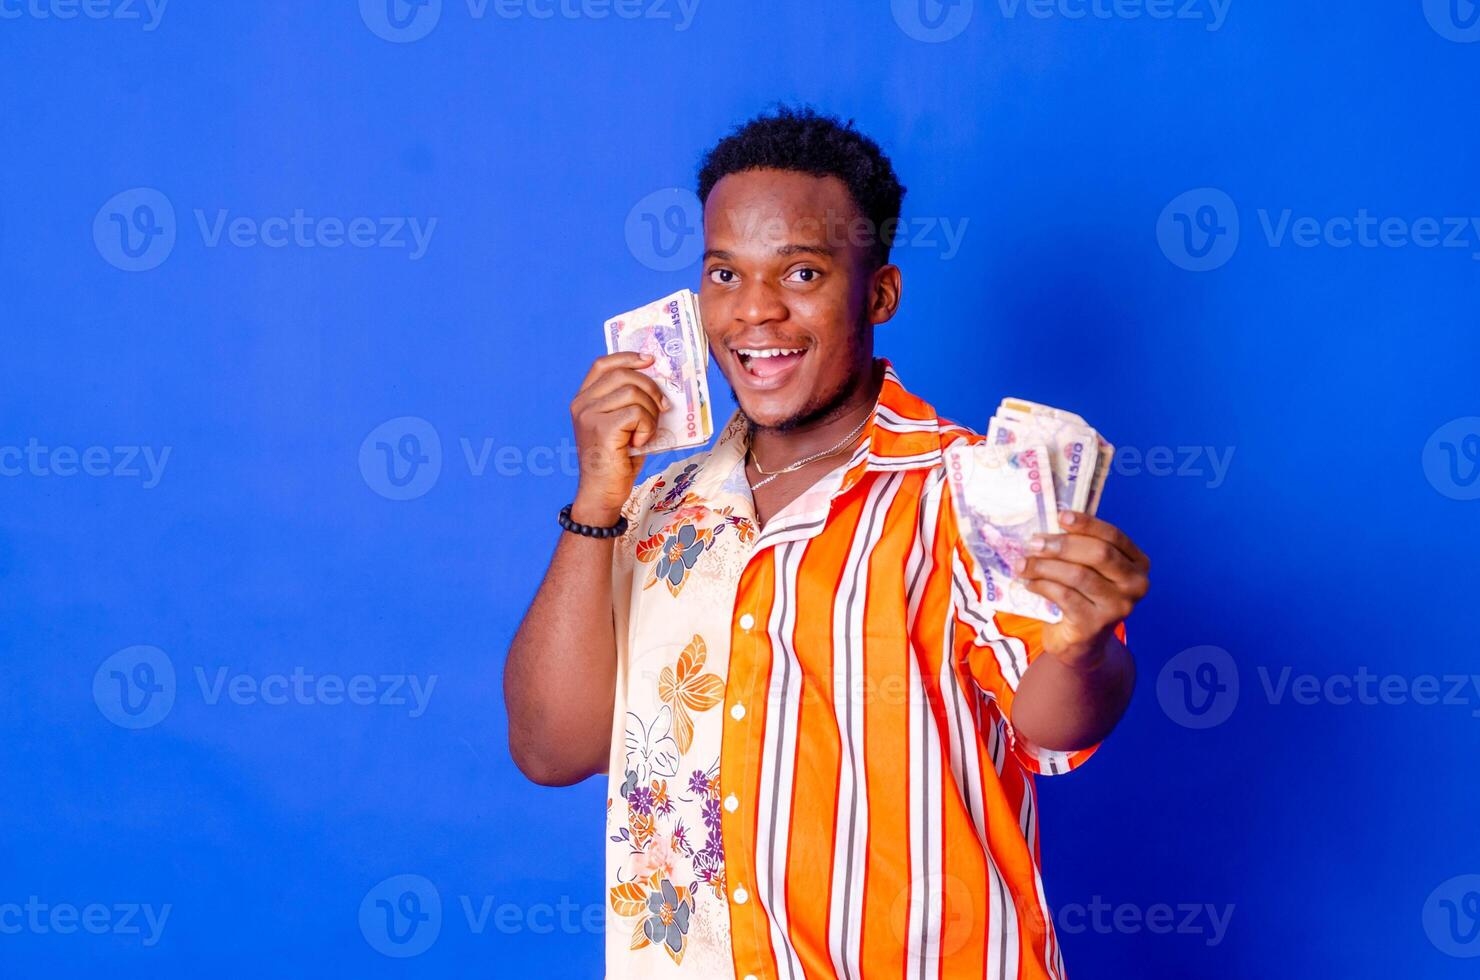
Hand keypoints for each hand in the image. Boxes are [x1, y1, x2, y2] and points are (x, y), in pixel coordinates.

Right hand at [569, 352, 669, 524]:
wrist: (602, 493)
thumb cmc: (616, 460)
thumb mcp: (621, 424)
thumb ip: (629, 401)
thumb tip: (658, 382)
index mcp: (583, 399)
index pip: (603, 364)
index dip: (628, 357)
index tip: (650, 360)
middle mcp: (582, 404)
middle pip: (624, 375)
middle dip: (650, 388)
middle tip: (662, 408)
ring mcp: (589, 415)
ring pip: (633, 393)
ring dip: (650, 412)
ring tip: (647, 432)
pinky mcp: (601, 429)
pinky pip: (636, 413)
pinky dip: (647, 426)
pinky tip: (641, 442)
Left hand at [1014, 511, 1150, 667]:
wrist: (1081, 643)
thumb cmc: (1083, 597)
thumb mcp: (1089, 570)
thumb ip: (1079, 548)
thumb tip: (1047, 523)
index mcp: (1137, 564)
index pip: (1114, 537)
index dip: (1087, 524)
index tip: (1060, 516)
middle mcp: (1135, 585)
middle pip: (1099, 554)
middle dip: (1062, 545)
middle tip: (1033, 543)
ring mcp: (1118, 607)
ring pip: (1078, 575)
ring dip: (1045, 566)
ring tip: (1023, 563)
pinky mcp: (1095, 624)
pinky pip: (1064, 596)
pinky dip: (1042, 585)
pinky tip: (1029, 582)